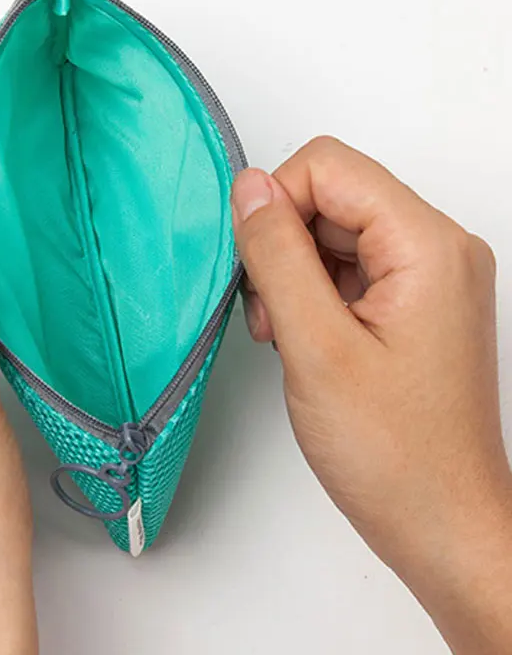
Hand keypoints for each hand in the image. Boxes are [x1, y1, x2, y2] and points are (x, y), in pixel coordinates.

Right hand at [231, 137, 511, 653]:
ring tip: (286, 335)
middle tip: (270, 314)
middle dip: (282, 246)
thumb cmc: (394, 454)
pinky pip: (345, 266)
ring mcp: (426, 276)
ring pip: (331, 231)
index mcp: (427, 245)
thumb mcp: (316, 346)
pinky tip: (302, 339)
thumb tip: (249, 188)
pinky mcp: (411, 302)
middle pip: (331, 196)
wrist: (441, 523)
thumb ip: (277, 256)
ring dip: (292, 274)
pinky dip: (310, 294)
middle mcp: (436, 248)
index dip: (276, 203)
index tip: (255, 265)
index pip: (329, 167)